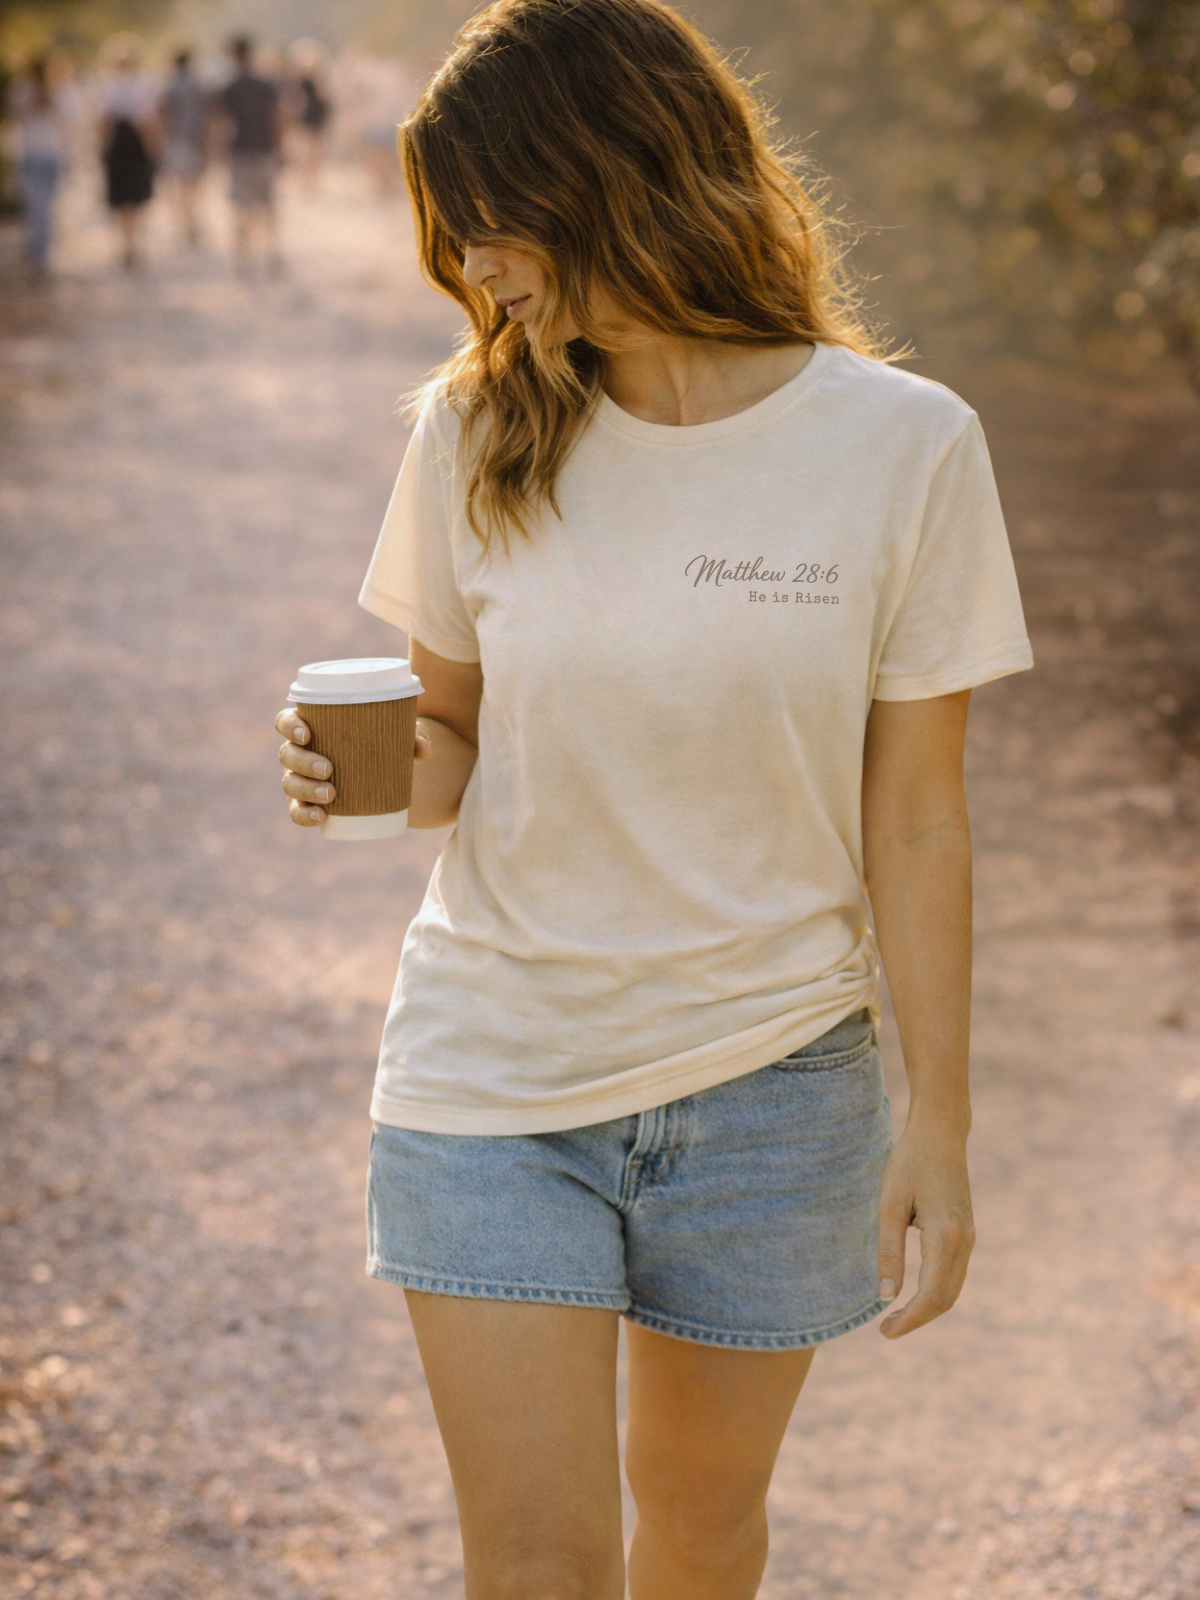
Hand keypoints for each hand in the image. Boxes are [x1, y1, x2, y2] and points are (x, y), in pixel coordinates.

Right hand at [274, 708, 431, 827]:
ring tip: (331, 795)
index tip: (307, 734)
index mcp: (313, 725)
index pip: (286, 720)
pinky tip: (320, 818)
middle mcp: (301, 751)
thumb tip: (423, 749)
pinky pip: (298, 811)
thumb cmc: (384, 740)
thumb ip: (412, 734)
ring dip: (306, 789)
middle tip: (329, 769)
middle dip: (303, 762)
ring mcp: (302, 778)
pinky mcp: (309, 801)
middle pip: (288, 754)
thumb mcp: (400, 732)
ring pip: (290, 783)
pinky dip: (305, 815)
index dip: (289, 726)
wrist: (387, 769)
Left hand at [876, 1121, 974, 1338]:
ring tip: (897, 1315)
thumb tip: (886, 1295)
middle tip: (885, 1330)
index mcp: (945, 1237)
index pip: (930, 1296)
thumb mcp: (890, 1204)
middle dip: (917, 1319)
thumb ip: (888, 1251)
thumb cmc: (910, 1163)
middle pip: (945, 1299)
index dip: (909, 1320)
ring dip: (927, 1308)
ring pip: (952, 1289)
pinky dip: (936, 1291)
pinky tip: (914, 1291)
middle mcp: (964, 1243)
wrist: (941, 1134)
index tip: (884, 1332)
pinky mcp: (967, 1232)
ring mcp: (969, 1238)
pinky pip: (954, 1274)